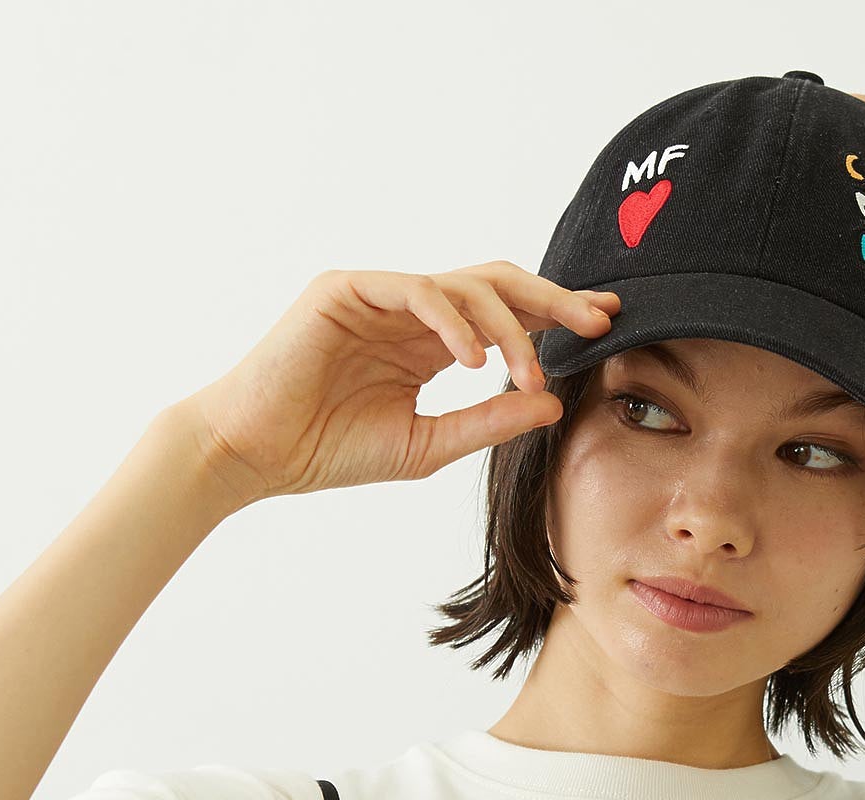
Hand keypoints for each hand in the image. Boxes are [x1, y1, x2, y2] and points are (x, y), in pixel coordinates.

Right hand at [179, 262, 620, 507]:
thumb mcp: (429, 445)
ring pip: (464, 285)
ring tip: (527, 373)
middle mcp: (411, 311)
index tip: (607, 326)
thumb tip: (552, 404)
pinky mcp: (345, 289)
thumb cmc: (331, 450)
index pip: (506, 315)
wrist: (257, 452)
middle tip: (597, 321)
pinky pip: (415, 289)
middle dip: (552, 300)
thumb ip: (489, 422)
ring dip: (507, 327)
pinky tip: (476, 361)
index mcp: (431, 343)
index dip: (556, 317)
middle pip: (496, 283)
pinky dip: (453, 321)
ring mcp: (378, 294)